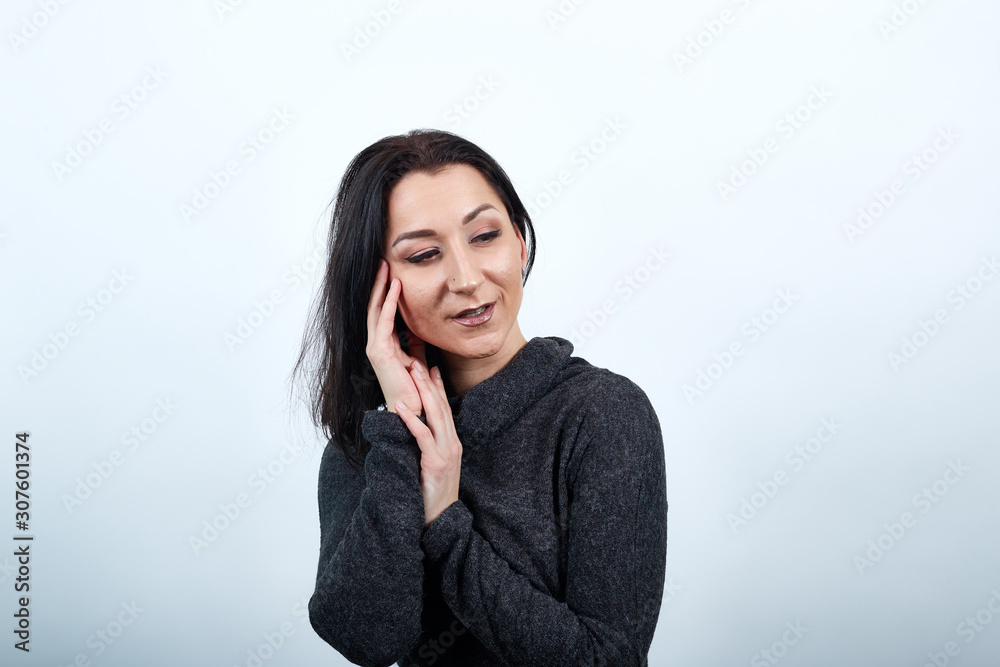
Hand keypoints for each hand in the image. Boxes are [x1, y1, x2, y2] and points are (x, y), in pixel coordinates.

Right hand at [366, 258, 426, 415]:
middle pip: (375, 307)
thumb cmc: (415, 388)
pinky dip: (389, 303)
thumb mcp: (417, 358)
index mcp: (385, 344)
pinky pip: (385, 321)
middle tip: (383, 262)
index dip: (386, 292)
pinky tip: (395, 287)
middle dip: (378, 283)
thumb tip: (420, 328)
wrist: (413, 410)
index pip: (383, 312)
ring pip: (376, 310)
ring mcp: (375, 347)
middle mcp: (376, 343)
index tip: (391, 273)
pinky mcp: (378, 351)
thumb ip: (416, 343)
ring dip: (380, 287)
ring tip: (385, 267)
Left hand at [394, 362, 461, 527]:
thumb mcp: (434, 465)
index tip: (430, 367)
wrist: (440, 521)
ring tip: (412, 372)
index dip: (438, 387)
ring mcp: (447, 452)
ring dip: (423, 391)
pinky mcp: (436, 463)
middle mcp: (452, 443)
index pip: (445, 409)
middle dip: (429, 381)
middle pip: (442, 406)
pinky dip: (412, 419)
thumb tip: (419, 431)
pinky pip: (423, 436)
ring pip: (436, 415)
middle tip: (418, 360)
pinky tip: (402, 406)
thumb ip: (430, 447)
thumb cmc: (433, 495)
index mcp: (452, 443)